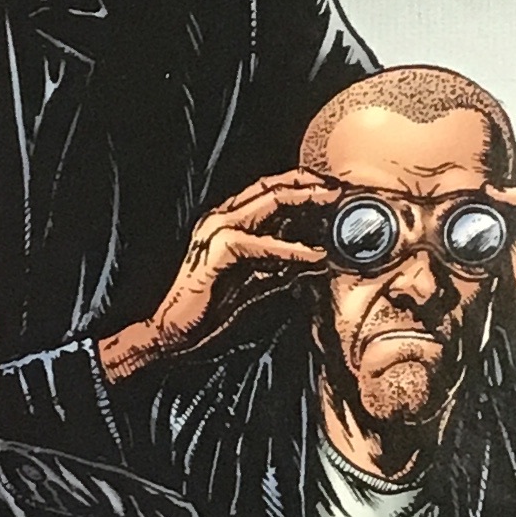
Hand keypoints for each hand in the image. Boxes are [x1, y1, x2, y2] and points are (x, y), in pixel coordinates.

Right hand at [97, 171, 340, 386]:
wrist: (174, 333)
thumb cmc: (211, 311)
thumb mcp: (257, 282)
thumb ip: (281, 266)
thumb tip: (317, 256)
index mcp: (229, 222)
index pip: (270, 191)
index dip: (304, 185)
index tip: (336, 190)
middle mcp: (221, 218)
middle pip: (271, 186)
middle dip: (309, 183)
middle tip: (341, 187)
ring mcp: (216, 231)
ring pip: (266, 201)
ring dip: (303, 200)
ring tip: (333, 201)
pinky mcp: (216, 252)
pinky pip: (259, 242)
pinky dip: (289, 247)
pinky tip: (314, 254)